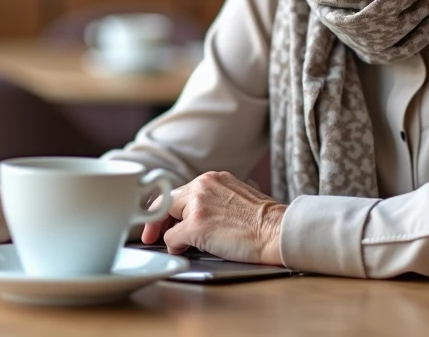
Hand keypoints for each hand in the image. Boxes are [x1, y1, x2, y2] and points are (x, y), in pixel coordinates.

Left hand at [141, 171, 286, 266]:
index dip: (166, 208)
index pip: (179, 192)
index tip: (162, 221)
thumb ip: (214, 200)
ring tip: (170, 245)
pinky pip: (172, 238)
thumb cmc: (264, 221)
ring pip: (166, 218)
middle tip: (150, 236)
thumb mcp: (236, 197)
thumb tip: (197, 216)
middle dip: (156, 220)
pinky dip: (174, 247)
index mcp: (212, 178)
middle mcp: (202, 185)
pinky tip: (183, 251)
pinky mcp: (197, 225)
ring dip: (167, 233)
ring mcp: (198, 204)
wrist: (278, 230)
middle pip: (166, 201)